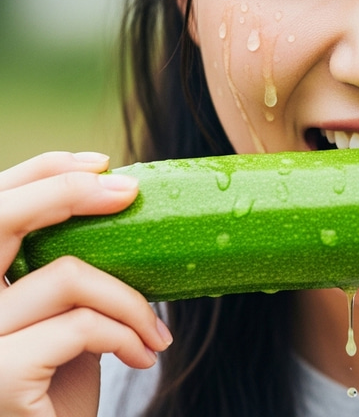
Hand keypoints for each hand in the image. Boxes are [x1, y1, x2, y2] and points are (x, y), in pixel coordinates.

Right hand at [0, 152, 172, 416]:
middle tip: (129, 192)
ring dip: (130, 300)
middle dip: (69, 190)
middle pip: (1, 218)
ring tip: (154, 331)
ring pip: (67, 275)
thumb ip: (62, 270)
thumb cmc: (62, 384)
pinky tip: (143, 353)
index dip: (40, 171)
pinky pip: (81, 326)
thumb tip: (113, 198)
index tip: (100, 164)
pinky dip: (126, 334)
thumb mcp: (61, 316)